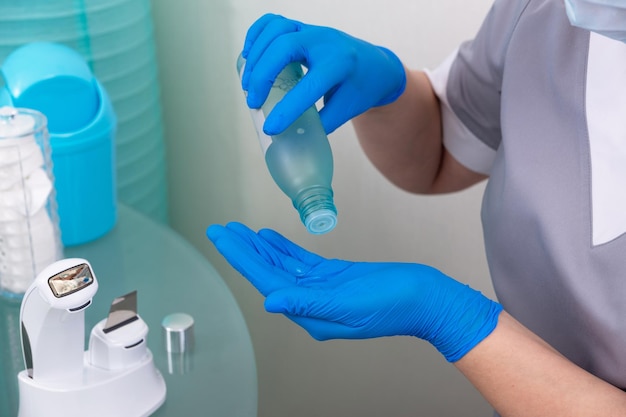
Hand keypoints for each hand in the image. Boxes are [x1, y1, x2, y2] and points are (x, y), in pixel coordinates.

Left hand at [207, 222, 501, 361]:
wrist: (424, 298)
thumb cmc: (393, 303)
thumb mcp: (349, 305)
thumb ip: (308, 302)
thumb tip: (270, 301)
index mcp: (311, 313)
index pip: (267, 282)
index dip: (242, 258)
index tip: (223, 238)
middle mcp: (311, 303)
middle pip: (269, 273)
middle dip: (243, 250)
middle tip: (220, 229)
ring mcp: (322, 289)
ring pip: (282, 266)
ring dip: (260, 248)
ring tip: (238, 230)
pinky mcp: (334, 277)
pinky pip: (301, 262)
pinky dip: (284, 249)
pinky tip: (270, 238)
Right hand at [240, 13, 405, 134]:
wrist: (377, 65)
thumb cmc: (363, 88)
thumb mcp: (347, 109)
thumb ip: (321, 123)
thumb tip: (290, 137)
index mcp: (341, 64)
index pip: (309, 86)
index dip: (287, 108)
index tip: (270, 127)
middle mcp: (325, 41)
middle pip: (284, 47)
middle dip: (262, 76)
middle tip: (253, 102)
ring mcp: (313, 30)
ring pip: (276, 29)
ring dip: (256, 55)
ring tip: (247, 82)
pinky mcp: (303, 28)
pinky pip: (273, 21)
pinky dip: (256, 34)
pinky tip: (249, 55)